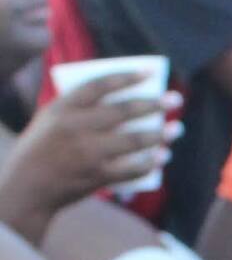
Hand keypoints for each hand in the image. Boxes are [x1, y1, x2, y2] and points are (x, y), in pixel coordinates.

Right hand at [1, 74, 175, 218]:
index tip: (150, 72)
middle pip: (123, 111)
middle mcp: (76, 128)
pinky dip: (150, 163)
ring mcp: (88, 153)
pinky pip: (132, 169)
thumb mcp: (50, 119)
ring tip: (176, 129)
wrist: (28, 187)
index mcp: (63, 108)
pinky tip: (163, 157)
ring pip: (134, 140)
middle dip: (153, 104)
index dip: (127, 77)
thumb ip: (78, 107)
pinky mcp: (97, 176)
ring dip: (159, 135)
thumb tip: (125, 99)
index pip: (100, 85)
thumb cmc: (42, 148)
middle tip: (174, 99)